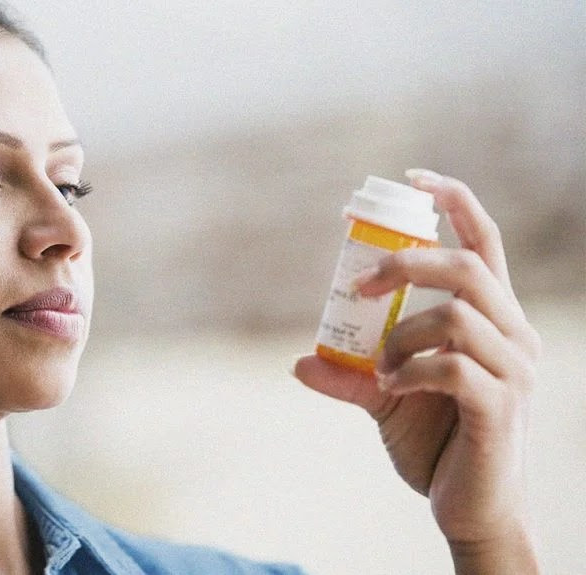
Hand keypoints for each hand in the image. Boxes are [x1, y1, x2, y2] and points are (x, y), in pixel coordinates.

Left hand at [293, 169, 540, 571]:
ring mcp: (514, 371)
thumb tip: (298, 362)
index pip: (485, 242)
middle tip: (359, 288)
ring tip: (380, 369)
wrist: (471, 509)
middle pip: (466, 266)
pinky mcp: (501, 407)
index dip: (455, 200)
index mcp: (494, 320)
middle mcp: (514, 335)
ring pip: (455, 316)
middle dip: (403, 264)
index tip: (411, 178)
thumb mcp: (387, 399)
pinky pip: (450, 367)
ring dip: (399, 336)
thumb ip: (351, 374)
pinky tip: (393, 387)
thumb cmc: (438, 443)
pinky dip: (409, 369)